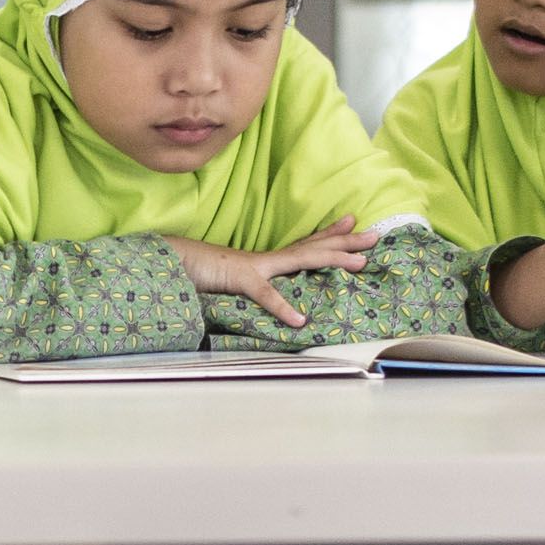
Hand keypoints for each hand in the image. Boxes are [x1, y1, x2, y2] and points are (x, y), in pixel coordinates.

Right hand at [166, 216, 370, 330]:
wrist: (167, 261)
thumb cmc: (196, 272)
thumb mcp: (230, 282)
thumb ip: (250, 287)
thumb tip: (266, 297)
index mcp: (265, 260)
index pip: (304, 244)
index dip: (330, 234)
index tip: (354, 223)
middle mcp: (266, 259)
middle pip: (313, 246)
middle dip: (347, 241)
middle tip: (376, 236)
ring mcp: (254, 267)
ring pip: (301, 260)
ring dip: (331, 260)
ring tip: (359, 264)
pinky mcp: (239, 279)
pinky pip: (264, 295)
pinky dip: (282, 306)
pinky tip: (299, 320)